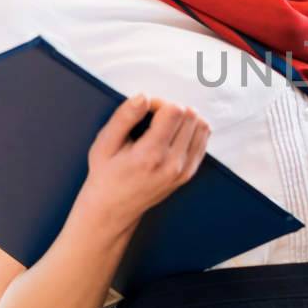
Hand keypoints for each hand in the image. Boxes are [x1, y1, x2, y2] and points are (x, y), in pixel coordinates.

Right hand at [81, 94, 210, 234]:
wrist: (113, 210)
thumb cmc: (105, 175)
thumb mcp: (105, 144)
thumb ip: (124, 117)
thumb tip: (144, 97)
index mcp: (151, 155)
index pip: (175, 111)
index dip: (160, 103)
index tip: (145, 111)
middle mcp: (172, 163)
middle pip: (191, 116)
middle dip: (172, 109)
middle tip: (152, 119)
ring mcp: (184, 170)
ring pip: (201, 127)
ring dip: (184, 119)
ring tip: (163, 127)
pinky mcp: (188, 174)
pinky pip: (202, 141)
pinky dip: (190, 132)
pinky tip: (171, 136)